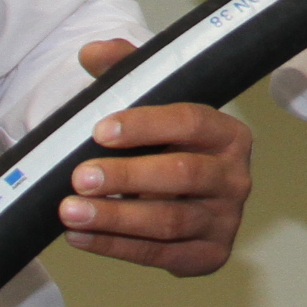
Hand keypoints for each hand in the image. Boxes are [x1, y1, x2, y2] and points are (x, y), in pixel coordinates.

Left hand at [57, 39, 253, 274]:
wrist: (190, 200)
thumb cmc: (170, 147)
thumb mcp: (153, 105)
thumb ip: (126, 71)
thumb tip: (92, 51)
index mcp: (228, 133)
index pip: (191, 122)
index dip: (146, 125)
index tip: (100, 130)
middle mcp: (235, 177)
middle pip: (183, 174)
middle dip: (126, 176)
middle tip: (79, 178)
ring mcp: (225, 220)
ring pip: (169, 221)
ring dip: (115, 218)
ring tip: (70, 212)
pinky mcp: (209, 255)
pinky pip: (160, 255)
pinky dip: (116, 247)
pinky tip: (81, 237)